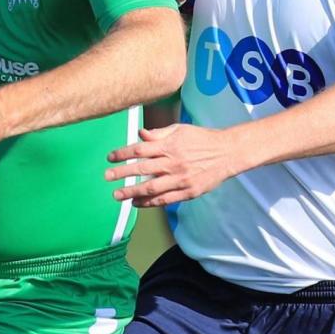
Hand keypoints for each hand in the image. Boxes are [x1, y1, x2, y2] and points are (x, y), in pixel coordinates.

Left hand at [105, 123, 239, 204]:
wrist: (228, 153)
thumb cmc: (203, 139)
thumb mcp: (181, 130)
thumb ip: (159, 134)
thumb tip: (140, 134)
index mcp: (170, 145)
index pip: (140, 149)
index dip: (123, 154)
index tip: (110, 158)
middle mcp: (173, 162)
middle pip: (142, 169)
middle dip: (122, 174)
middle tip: (106, 177)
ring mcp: (181, 179)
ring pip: (151, 187)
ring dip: (131, 192)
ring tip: (117, 195)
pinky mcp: (188, 192)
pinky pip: (165, 199)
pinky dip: (149, 203)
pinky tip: (136, 203)